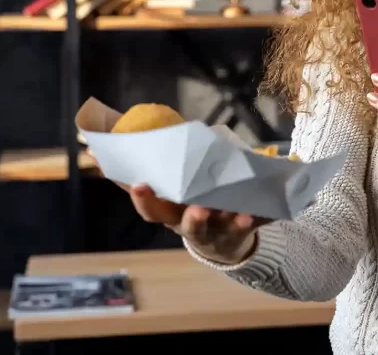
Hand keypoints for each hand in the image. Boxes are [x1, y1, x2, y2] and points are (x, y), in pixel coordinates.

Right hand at [114, 180, 270, 264]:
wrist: (225, 240)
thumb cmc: (191, 201)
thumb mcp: (173, 187)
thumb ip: (156, 165)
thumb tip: (112, 137)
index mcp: (170, 211)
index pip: (151, 208)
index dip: (143, 198)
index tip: (139, 184)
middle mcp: (190, 224)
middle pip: (183, 224)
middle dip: (189, 217)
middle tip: (194, 207)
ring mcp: (216, 230)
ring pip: (218, 228)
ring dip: (226, 220)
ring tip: (234, 212)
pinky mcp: (242, 229)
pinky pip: (252, 224)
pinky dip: (258, 217)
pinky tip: (265, 209)